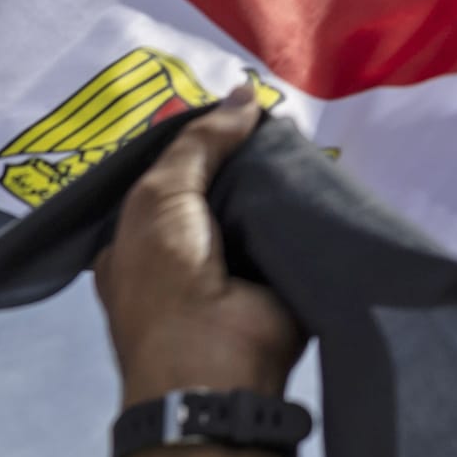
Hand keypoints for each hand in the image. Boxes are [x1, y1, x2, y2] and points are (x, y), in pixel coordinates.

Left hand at [93, 88, 305, 456]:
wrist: (213, 364)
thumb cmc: (165, 280)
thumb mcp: (159, 196)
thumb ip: (198, 143)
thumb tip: (244, 93)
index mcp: (136, 242)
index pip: (165, 180)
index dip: (195, 144)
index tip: (227, 109)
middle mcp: (180, 255)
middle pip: (216, 188)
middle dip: (241, 156)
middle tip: (274, 115)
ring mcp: (231, 270)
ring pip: (256, 205)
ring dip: (276, 176)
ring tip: (301, 134)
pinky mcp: (279, 279)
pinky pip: (292, 229)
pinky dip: (304, 204)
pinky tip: (320, 170)